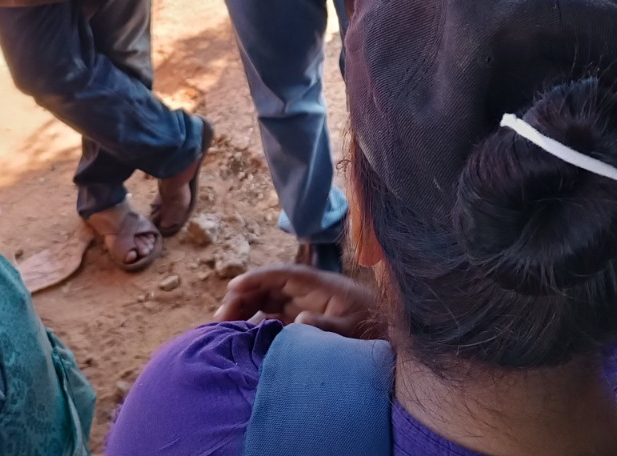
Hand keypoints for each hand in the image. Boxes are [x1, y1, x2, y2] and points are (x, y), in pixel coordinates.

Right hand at [215, 265, 383, 339]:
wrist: (395, 342)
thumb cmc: (378, 333)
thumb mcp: (355, 332)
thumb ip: (329, 327)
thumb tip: (298, 321)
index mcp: (323, 287)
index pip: (285, 274)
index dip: (258, 278)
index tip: (233, 285)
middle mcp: (312, 294)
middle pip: (272, 287)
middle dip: (245, 296)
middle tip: (221, 318)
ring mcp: (308, 308)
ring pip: (270, 302)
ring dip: (247, 310)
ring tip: (225, 327)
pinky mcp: (308, 324)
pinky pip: (276, 319)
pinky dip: (258, 324)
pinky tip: (243, 337)